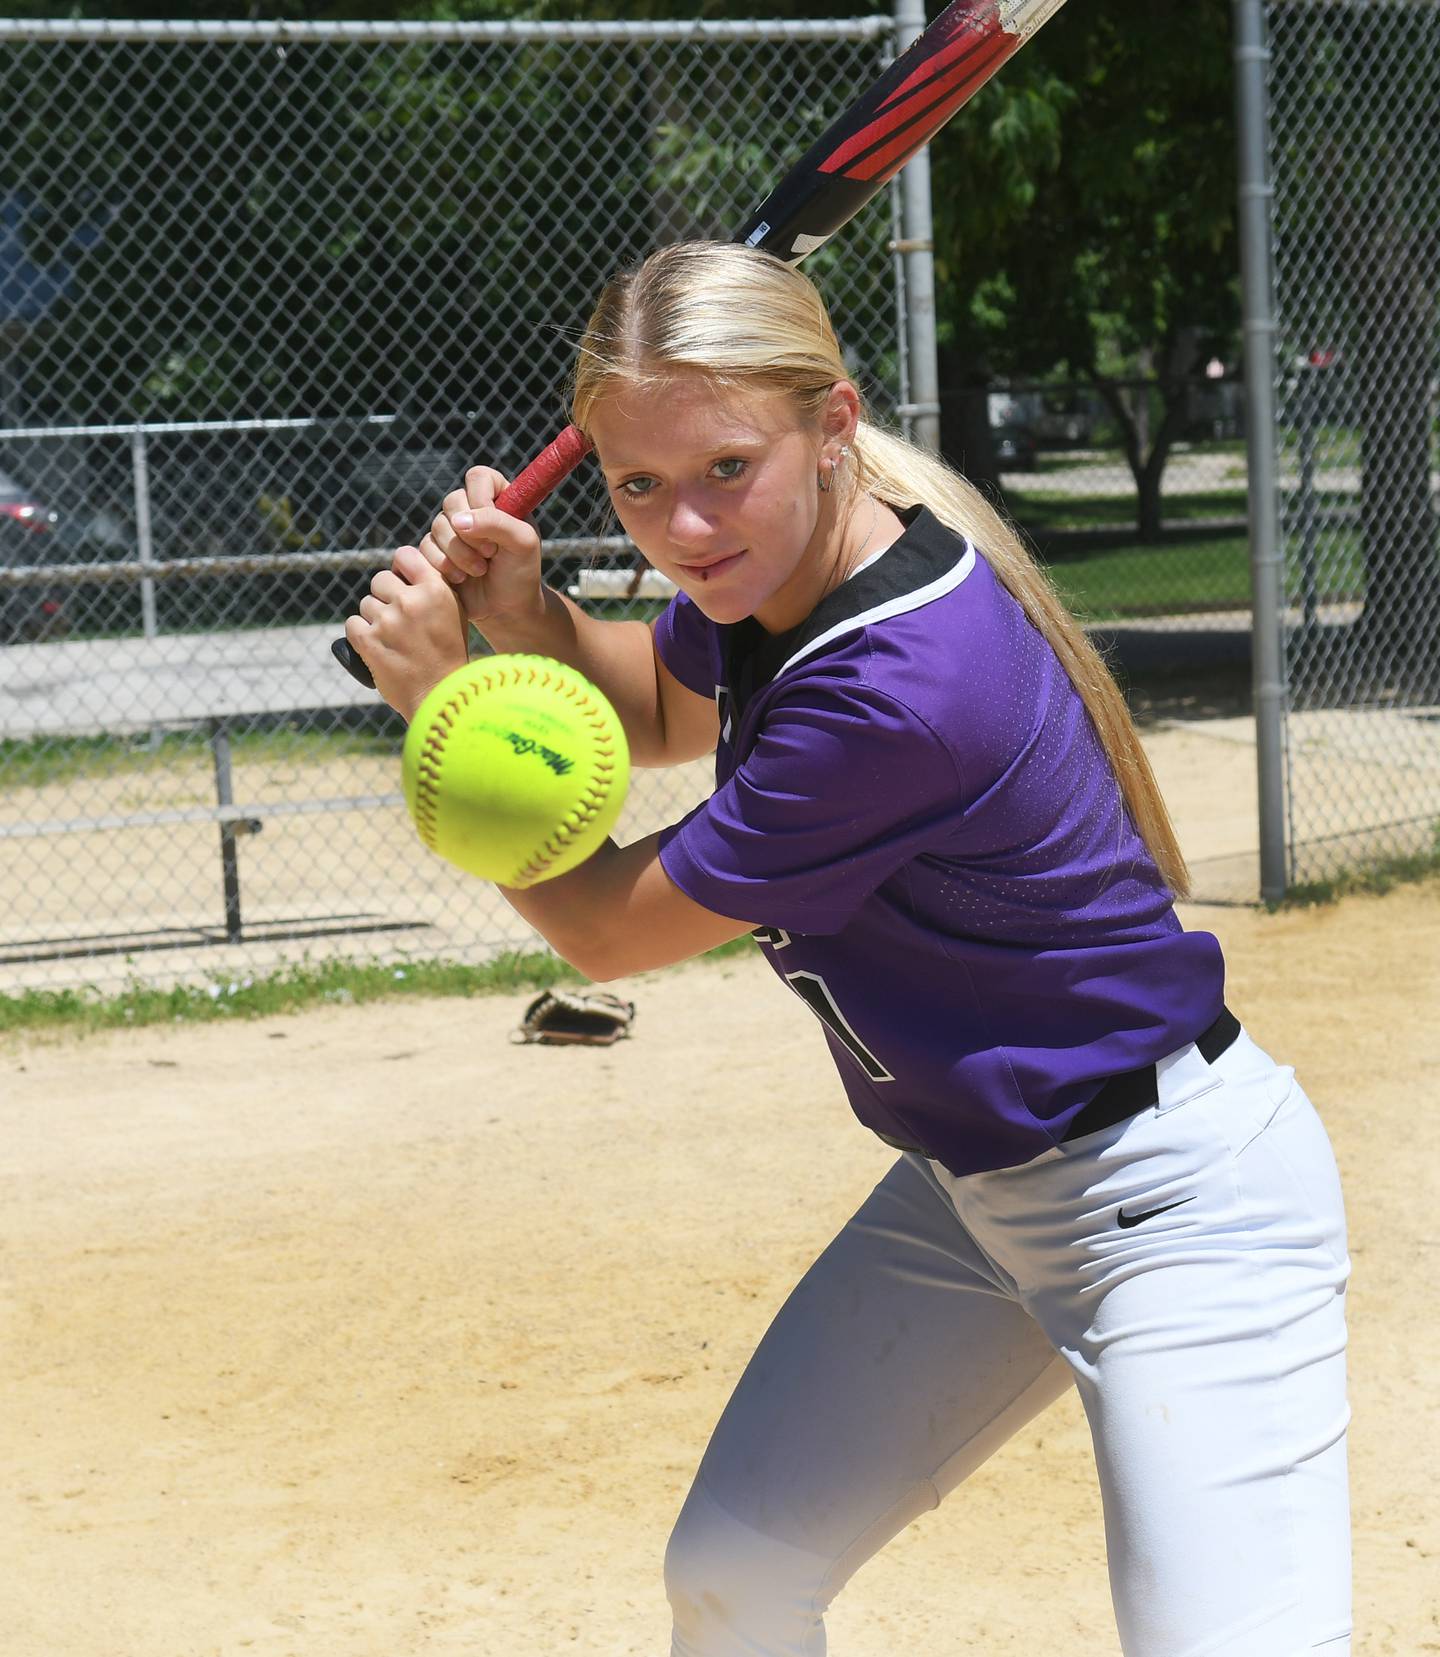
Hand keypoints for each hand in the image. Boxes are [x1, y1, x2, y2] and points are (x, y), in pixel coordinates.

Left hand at [343, 544, 469, 721]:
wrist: (440, 696)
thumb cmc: (449, 656)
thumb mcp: (454, 613)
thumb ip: (433, 588)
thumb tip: (405, 571)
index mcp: (435, 590)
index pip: (405, 555)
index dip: (400, 568)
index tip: (403, 583)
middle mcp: (410, 601)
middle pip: (381, 580)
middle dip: (385, 596)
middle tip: (397, 619)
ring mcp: (388, 621)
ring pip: (366, 604)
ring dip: (374, 619)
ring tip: (392, 639)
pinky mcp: (368, 640)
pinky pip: (352, 624)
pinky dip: (360, 636)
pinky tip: (375, 646)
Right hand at [420, 465, 546, 634]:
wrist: (507, 609)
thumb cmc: (521, 574)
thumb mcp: (523, 544)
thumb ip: (497, 523)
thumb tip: (458, 521)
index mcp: (498, 498)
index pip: (478, 477)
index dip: (480, 498)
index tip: (491, 525)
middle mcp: (472, 509)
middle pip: (452, 502)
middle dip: (469, 535)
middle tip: (490, 554)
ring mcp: (452, 530)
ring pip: (436, 527)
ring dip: (458, 554)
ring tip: (479, 571)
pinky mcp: (436, 551)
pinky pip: (424, 548)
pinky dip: (443, 565)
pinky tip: (461, 579)